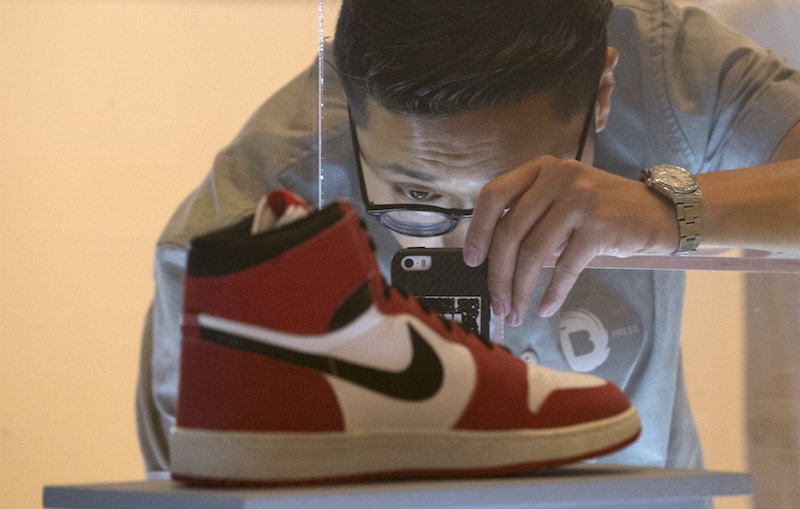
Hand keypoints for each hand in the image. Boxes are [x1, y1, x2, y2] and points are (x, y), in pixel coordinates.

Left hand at [463, 155, 675, 323]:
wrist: (658, 213)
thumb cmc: (602, 212)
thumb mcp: (561, 200)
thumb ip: (529, 216)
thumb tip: (492, 259)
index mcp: (541, 168)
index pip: (494, 196)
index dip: (478, 231)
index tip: (472, 261)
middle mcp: (558, 176)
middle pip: (511, 231)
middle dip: (498, 274)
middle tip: (497, 302)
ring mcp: (579, 198)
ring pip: (533, 252)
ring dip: (521, 289)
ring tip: (516, 311)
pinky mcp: (599, 225)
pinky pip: (565, 267)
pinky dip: (552, 292)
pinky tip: (546, 307)